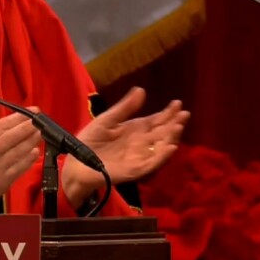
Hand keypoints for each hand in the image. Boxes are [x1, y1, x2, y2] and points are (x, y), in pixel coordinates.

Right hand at [0, 100, 41, 211]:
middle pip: (10, 138)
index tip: (30, 112)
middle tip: (39, 122)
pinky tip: (35, 151)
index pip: (0, 126)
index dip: (16, 118)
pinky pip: (19, 168)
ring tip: (40, 133)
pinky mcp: (4, 181)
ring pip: (16, 153)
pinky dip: (28, 159)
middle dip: (26, 128)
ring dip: (30, 142)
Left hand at [62, 86, 190, 205]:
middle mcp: (141, 143)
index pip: (155, 120)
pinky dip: (162, 156)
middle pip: (162, 133)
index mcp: (134, 130)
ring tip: (178, 126)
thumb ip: (124, 108)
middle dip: (174, 124)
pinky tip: (170, 147)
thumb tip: (141, 89)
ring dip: (171, 138)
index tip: (178, 103)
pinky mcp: (135, 169)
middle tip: (184, 114)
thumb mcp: (106, 120)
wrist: (76, 163)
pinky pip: (152, 164)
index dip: (167, 113)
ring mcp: (139, 157)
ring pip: (160, 147)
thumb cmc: (90, 141)